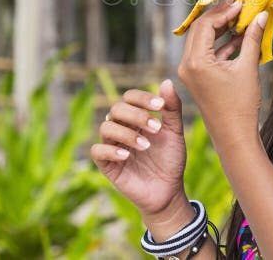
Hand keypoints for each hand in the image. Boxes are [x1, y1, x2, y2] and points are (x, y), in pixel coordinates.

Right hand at [90, 79, 187, 218]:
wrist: (169, 190)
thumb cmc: (171, 160)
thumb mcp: (175, 132)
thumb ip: (171, 109)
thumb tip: (166, 82)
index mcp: (136, 118)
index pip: (130, 97)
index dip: (142, 98)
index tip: (160, 106)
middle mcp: (122, 128)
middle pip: (116, 109)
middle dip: (136, 115)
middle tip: (156, 128)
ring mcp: (113, 146)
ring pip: (106, 127)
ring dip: (127, 134)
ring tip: (146, 145)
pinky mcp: (107, 165)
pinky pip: (97, 151)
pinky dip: (110, 150)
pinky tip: (127, 156)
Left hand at [177, 0, 268, 152]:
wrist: (234, 137)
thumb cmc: (241, 106)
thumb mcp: (248, 68)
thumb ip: (252, 38)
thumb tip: (261, 15)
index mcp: (196, 62)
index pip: (205, 25)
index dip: (224, 11)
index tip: (241, 3)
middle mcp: (187, 65)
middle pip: (199, 29)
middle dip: (219, 16)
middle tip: (238, 5)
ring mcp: (190, 72)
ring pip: (201, 40)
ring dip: (220, 29)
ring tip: (240, 18)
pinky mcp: (196, 78)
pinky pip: (206, 53)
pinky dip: (220, 44)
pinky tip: (239, 36)